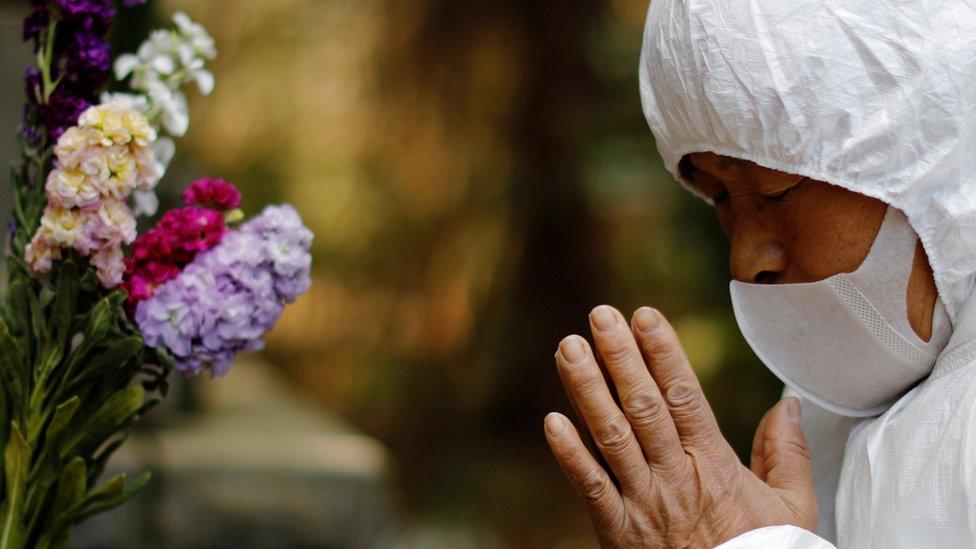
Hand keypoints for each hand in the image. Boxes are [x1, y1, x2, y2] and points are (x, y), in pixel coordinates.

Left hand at [545, 305, 816, 547]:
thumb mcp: (792, 508)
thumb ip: (786, 453)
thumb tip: (788, 404)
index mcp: (715, 465)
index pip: (685, 396)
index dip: (663, 353)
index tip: (644, 315)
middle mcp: (676, 476)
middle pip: (644, 406)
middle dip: (620, 357)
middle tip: (599, 315)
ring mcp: (645, 503)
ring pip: (612, 437)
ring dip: (587, 390)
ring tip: (568, 348)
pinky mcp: (619, 532)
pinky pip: (592, 489)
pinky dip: (570, 456)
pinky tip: (551, 422)